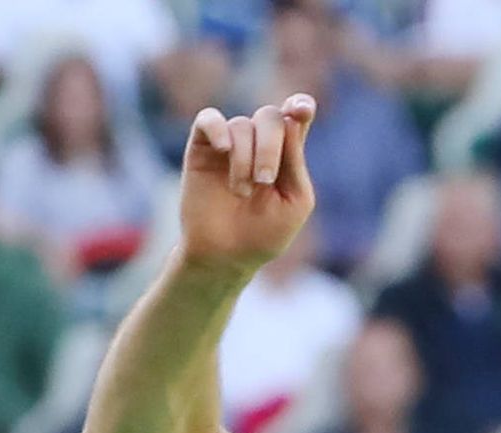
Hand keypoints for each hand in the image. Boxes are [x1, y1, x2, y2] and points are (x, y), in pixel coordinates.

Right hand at [174, 96, 316, 277]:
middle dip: (271, 147)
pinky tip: (223, 149)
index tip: (299, 112)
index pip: (295, 114)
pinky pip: (207, 119)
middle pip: (270, 117)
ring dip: (244, 159)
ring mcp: (229, 145)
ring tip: (241, 192)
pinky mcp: (201, 151)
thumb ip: (296, 162)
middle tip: (264, 181)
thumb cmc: (264, 235)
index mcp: (285, 152)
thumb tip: (290, 119)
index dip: (300, 105)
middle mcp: (257, 143)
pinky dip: (216, 128)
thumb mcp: (296, 201)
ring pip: (241, 126)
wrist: (224, 258)